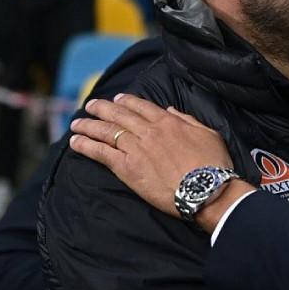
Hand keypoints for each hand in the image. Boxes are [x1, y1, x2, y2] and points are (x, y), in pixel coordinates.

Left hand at [70, 95, 239, 223]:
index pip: (142, 106)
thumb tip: (170, 109)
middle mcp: (148, 131)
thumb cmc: (213, 165)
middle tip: (90, 106)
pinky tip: (75, 142)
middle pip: (119, 115)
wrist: (206, 190)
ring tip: (76, 123)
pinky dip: (86, 146)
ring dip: (88, 125)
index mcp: (168, 121)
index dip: (127, 101)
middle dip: (102, 108)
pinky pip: (100, 153)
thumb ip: (187, 119)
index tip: (117, 99)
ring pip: (106, 131)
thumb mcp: (208, 134)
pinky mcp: (127, 167)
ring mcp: (135, 148)